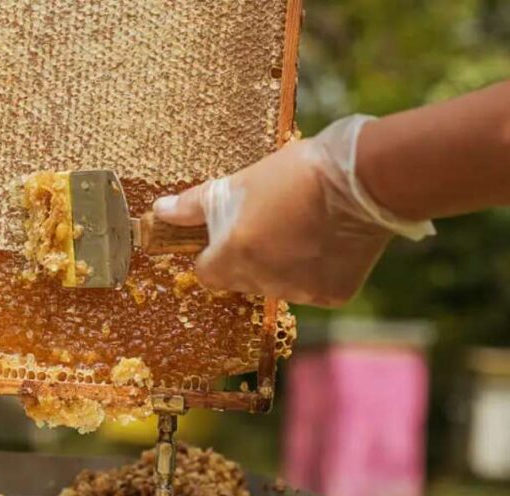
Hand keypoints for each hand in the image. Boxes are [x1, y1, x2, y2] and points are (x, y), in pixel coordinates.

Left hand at [153, 115, 433, 306]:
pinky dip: (315, 270)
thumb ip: (193, 206)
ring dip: (281, 265)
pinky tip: (326, 240)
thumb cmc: (294, 174)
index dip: (213, 252)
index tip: (229, 232)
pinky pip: (312, 288)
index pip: (206, 272)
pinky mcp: (332, 294)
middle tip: (269, 223)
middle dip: (247, 257)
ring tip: (301, 227)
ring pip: (277, 285)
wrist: (363, 177)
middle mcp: (265, 281)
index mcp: (235, 257)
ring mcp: (300, 291)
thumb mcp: (238, 183)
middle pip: (240, 280)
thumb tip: (159, 212)